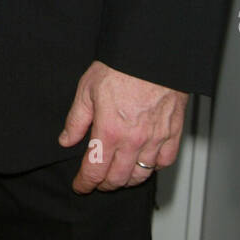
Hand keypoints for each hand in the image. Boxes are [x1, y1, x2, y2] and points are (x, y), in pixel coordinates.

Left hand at [58, 60, 187, 193]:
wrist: (151, 54)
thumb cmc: (120, 66)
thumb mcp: (87, 89)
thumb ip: (76, 120)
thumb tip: (66, 141)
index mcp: (109, 131)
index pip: (95, 170)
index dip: (85, 183)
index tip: (80, 186)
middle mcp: (133, 140)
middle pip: (117, 178)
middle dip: (104, 184)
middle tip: (97, 181)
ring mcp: (155, 139)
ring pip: (141, 175)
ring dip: (127, 180)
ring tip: (118, 176)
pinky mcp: (173, 133)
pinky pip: (165, 162)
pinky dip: (153, 167)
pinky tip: (145, 162)